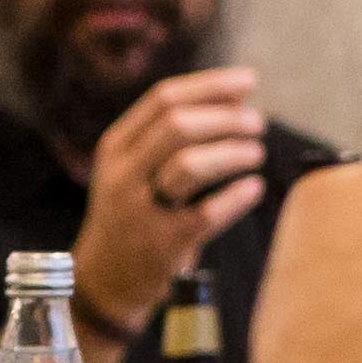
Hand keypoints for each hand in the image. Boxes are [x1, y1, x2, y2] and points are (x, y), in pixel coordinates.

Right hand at [76, 69, 269, 319]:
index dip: (211, 85)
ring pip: (189, 164)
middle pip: (177, 125)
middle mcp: (122, 175)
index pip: (163, 98)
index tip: (249, 81)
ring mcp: (139, 210)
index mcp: (115, 147)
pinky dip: (237, 197)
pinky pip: (207, 212)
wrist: (104, 281)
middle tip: (257, 123)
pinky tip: (253, 188)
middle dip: (225, 118)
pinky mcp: (162, 244)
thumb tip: (236, 95)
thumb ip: (172, 134)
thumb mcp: (134, 169)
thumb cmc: (133, 214)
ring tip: (256, 153)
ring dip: (232, 153)